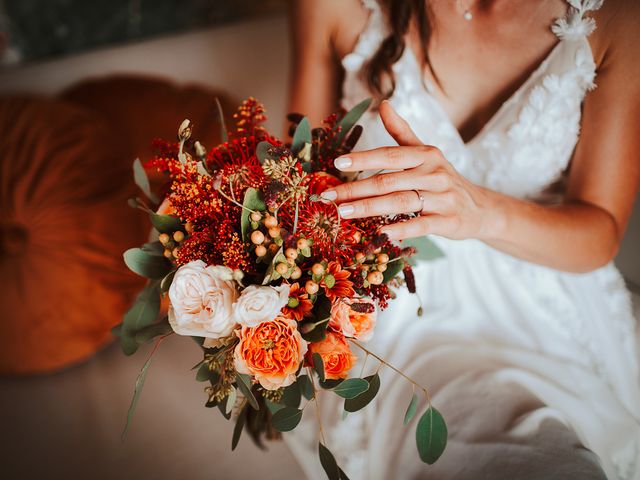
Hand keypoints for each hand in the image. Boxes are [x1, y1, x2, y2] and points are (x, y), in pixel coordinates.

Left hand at [320, 101, 498, 240]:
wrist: (480, 208)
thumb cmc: (443, 180)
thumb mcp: (426, 153)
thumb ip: (402, 132)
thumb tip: (382, 104)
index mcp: (426, 155)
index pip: (389, 155)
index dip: (363, 159)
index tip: (337, 163)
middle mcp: (434, 174)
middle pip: (388, 181)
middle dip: (355, 189)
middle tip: (329, 196)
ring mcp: (442, 198)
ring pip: (400, 202)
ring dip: (369, 208)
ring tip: (343, 212)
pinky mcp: (448, 221)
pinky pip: (421, 225)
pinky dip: (401, 228)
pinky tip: (380, 232)